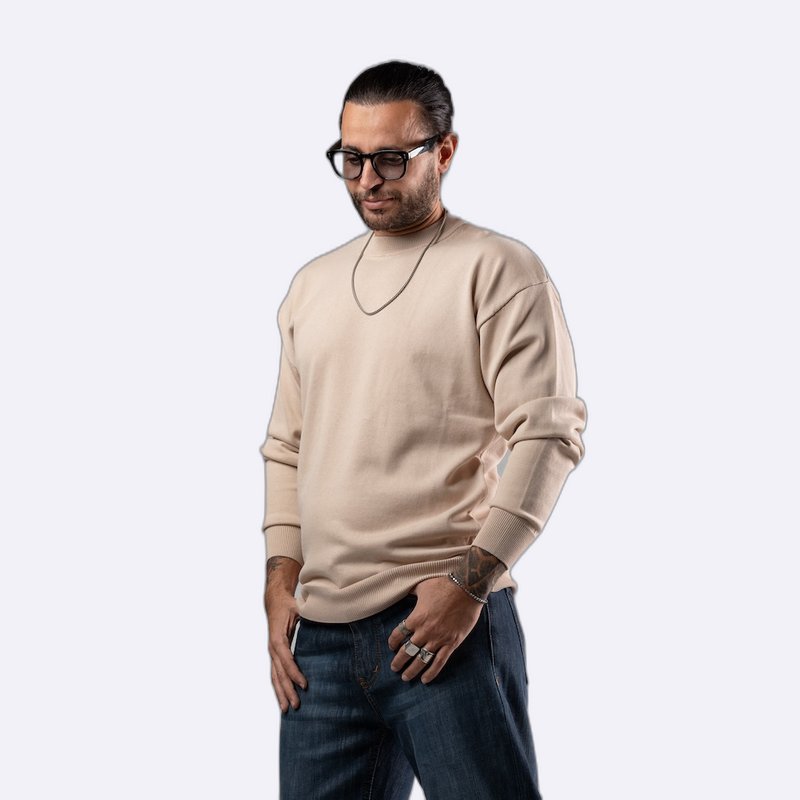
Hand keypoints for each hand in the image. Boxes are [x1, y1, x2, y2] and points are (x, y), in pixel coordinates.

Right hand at [264, 557, 305, 712]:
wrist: (274, 600)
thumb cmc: (288, 605)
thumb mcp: (299, 607)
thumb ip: (311, 614)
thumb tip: (328, 615)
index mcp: (278, 638)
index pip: (286, 659)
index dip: (294, 673)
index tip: (304, 685)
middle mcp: (273, 648)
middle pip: (279, 673)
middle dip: (287, 690)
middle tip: (297, 705)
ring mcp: (272, 652)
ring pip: (275, 677)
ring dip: (281, 693)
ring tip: (287, 709)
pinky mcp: (275, 655)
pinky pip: (275, 674)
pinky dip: (278, 687)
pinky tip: (283, 698)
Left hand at [387, 575, 483, 684]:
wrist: (467, 588)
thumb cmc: (443, 584)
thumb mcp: (422, 586)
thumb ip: (411, 592)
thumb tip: (404, 590)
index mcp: (416, 617)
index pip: (398, 635)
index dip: (393, 642)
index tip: (391, 647)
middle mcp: (425, 631)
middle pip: (407, 651)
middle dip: (399, 661)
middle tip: (394, 668)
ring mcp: (439, 639)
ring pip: (422, 660)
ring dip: (412, 670)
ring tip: (405, 677)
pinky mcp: (452, 643)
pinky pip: (440, 662)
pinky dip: (431, 672)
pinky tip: (425, 680)